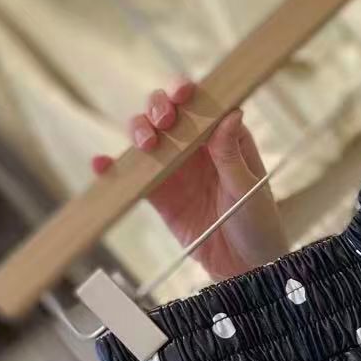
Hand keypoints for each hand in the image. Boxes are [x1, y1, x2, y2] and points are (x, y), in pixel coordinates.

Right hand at [93, 81, 287, 281]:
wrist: (245, 267)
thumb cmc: (259, 224)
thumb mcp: (248, 189)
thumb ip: (231, 155)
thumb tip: (230, 114)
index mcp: (226, 139)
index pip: (205, 105)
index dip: (190, 93)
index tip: (183, 93)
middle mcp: (199, 148)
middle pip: (171, 113)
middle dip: (160, 108)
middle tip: (163, 122)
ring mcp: (176, 169)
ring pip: (149, 137)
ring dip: (140, 131)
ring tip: (145, 143)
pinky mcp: (160, 195)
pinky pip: (135, 176)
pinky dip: (115, 168)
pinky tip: (102, 164)